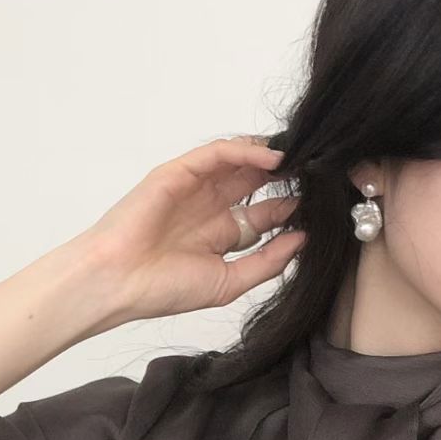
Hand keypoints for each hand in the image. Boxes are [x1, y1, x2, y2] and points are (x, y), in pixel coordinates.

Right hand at [79, 133, 303, 327]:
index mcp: (219, 236)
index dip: (292, 208)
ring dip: (271, 159)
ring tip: (302, 159)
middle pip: (256, 184)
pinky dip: (246, 150)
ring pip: (240, 163)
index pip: (264, 215)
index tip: (322, 206)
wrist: (118, 282)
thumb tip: (303, 240)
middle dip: (286, 178)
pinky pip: (218, 153)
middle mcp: (209, 209)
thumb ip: (267, 262)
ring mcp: (194, 188)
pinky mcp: (179, 172)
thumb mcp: (229, 282)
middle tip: (319, 174)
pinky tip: (272, 157)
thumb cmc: (162, 289)